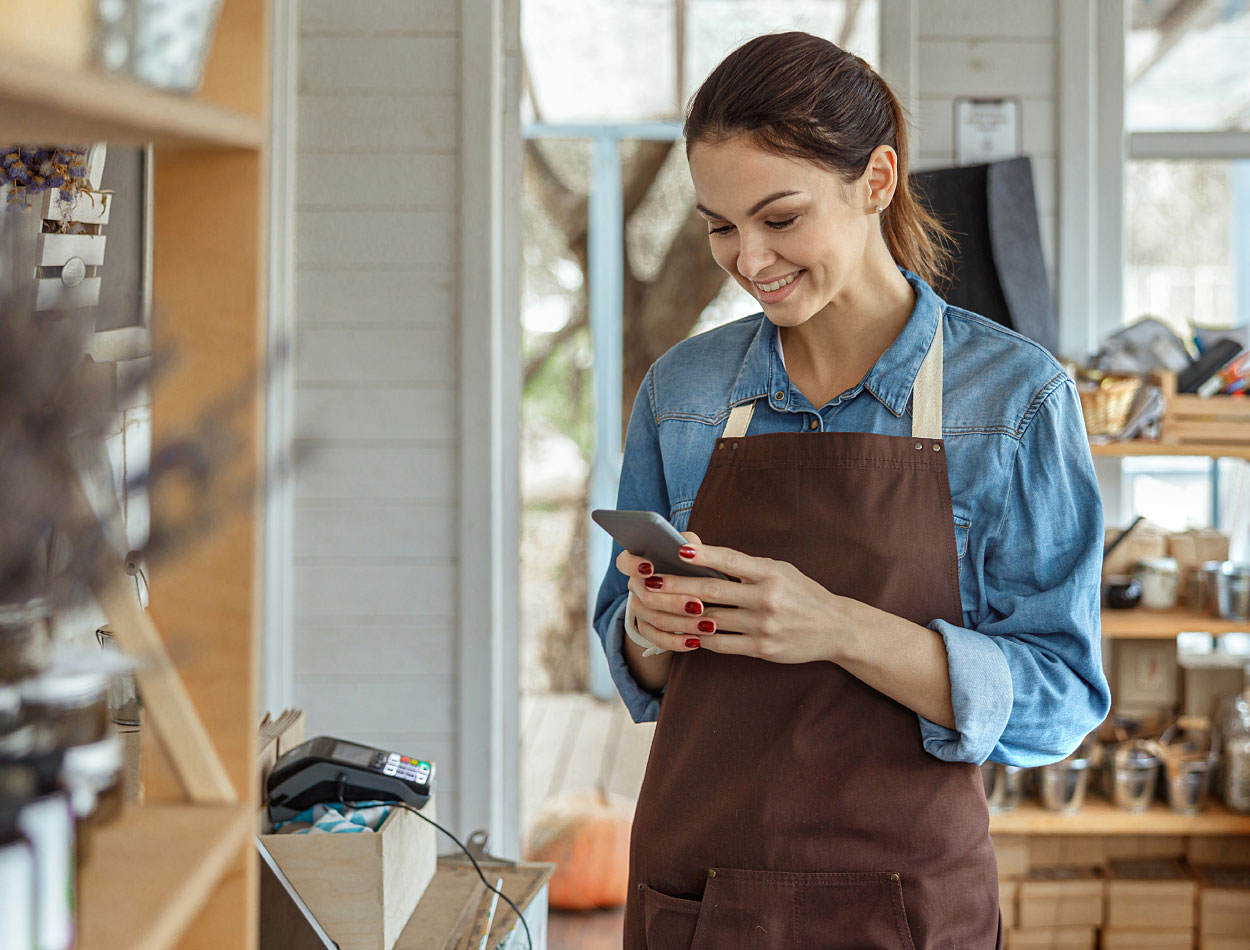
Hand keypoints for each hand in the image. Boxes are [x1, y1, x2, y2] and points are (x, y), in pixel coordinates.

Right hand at [615, 531, 711, 652]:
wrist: (684, 589)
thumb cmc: (685, 563)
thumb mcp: (685, 550)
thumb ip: (686, 542)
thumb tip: (688, 547)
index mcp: (638, 563)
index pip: (624, 562)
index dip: (633, 565)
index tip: (650, 567)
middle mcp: (635, 587)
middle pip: (646, 596)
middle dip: (673, 602)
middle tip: (698, 604)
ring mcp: (639, 610)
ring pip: (656, 620)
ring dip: (683, 624)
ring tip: (708, 625)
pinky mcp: (647, 630)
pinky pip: (658, 640)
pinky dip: (677, 642)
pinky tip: (696, 641)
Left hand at [649, 540, 851, 664]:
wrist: (835, 627)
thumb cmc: (801, 592)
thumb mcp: (778, 569)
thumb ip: (742, 564)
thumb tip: (699, 551)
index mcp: (770, 573)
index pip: (730, 560)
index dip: (703, 555)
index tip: (677, 550)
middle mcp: (766, 598)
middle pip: (711, 592)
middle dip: (676, 587)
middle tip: (651, 582)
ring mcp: (763, 626)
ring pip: (711, 620)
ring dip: (680, 616)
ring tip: (657, 609)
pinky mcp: (762, 649)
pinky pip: (721, 644)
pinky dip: (700, 638)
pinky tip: (683, 631)